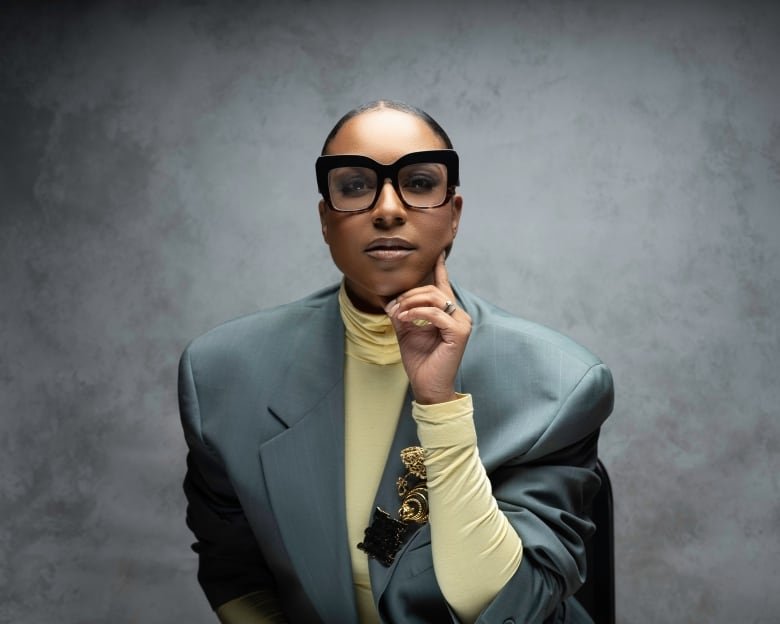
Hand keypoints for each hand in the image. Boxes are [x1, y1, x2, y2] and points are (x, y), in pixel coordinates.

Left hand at [384, 252, 471, 404]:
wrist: (427, 385)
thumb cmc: (419, 360)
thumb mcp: (406, 330)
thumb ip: (402, 312)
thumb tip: (389, 297)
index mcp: (447, 312)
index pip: (443, 285)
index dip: (440, 268)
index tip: (437, 253)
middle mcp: (458, 314)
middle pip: (432, 289)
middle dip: (409, 294)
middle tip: (393, 306)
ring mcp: (462, 322)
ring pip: (434, 297)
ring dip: (411, 302)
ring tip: (397, 313)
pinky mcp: (459, 332)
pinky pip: (435, 313)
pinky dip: (416, 313)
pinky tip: (405, 319)